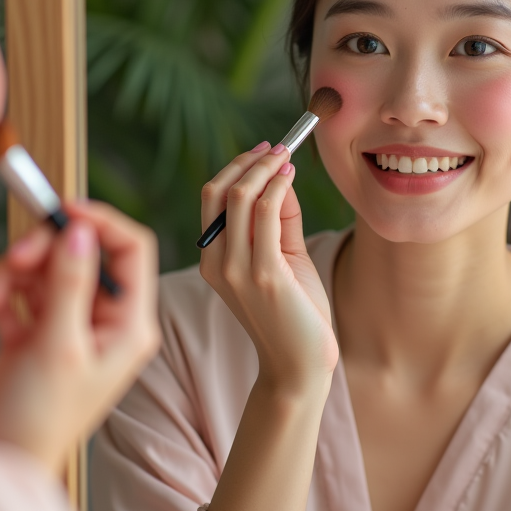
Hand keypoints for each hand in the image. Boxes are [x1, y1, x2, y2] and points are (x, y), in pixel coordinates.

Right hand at [0, 201, 159, 475]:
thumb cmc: (39, 417)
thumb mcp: (58, 346)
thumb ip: (70, 284)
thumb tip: (81, 231)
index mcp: (129, 325)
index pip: (132, 249)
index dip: (101, 221)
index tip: (64, 211)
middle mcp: (104, 320)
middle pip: (81, 252)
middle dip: (44, 249)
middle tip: (16, 257)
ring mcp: (69, 323)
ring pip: (45, 266)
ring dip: (14, 272)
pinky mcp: (34, 329)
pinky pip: (20, 287)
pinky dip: (1, 292)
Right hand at [199, 142, 337, 395]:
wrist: (300, 365)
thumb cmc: (294, 312)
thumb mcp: (282, 258)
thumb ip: (278, 220)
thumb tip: (281, 175)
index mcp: (211, 260)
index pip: (211, 199)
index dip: (235, 168)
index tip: (264, 150)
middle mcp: (215, 263)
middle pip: (218, 192)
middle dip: (248, 162)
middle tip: (277, 146)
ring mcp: (236, 270)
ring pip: (241, 197)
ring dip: (266, 167)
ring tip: (286, 155)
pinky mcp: (264, 275)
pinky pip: (265, 214)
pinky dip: (277, 186)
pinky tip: (290, 177)